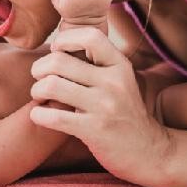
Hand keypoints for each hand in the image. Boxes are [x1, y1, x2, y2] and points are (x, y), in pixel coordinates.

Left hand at [29, 26, 173, 186]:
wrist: (149, 151)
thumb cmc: (124, 112)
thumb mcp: (120, 80)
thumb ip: (96, 63)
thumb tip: (57, 45)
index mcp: (120, 65)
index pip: (90, 36)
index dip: (65, 38)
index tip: (57, 50)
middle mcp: (114, 82)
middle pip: (60, 60)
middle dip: (39, 68)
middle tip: (39, 77)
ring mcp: (105, 106)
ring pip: (52, 85)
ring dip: (37, 90)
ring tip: (39, 96)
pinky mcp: (94, 130)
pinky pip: (54, 117)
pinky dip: (38, 115)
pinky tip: (40, 115)